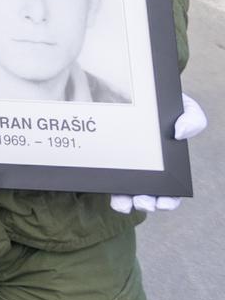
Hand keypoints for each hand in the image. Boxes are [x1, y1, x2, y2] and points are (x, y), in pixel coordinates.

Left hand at [112, 93, 206, 212]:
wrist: (135, 95)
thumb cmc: (164, 106)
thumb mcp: (184, 108)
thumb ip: (192, 119)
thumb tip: (179, 133)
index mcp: (168, 165)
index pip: (171, 190)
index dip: (168, 201)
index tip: (163, 203)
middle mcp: (147, 171)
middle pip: (149, 197)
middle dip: (146, 204)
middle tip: (143, 202)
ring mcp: (126, 167)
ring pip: (126, 194)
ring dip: (127, 203)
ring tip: (126, 203)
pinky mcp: (107, 162)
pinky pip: (107, 180)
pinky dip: (110, 190)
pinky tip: (110, 192)